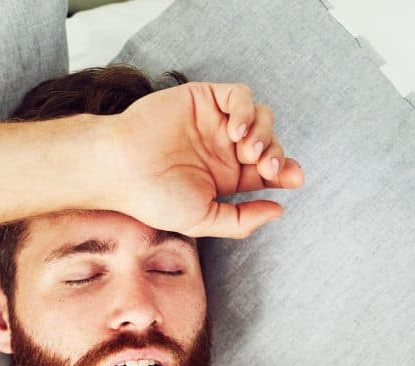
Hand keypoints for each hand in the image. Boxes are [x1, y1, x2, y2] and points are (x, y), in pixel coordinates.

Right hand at [103, 81, 304, 238]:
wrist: (120, 169)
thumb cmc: (153, 199)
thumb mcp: (202, 220)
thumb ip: (240, 220)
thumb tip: (279, 211)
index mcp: (225, 176)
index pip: (267, 170)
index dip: (285, 171)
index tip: (293, 179)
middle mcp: (222, 148)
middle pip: (270, 143)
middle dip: (276, 154)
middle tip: (265, 166)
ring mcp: (214, 122)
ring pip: (261, 117)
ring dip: (264, 133)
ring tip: (246, 150)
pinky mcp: (203, 99)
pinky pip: (239, 96)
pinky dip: (246, 110)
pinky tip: (235, 131)